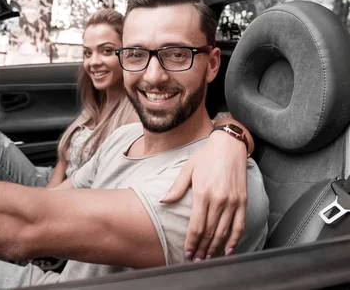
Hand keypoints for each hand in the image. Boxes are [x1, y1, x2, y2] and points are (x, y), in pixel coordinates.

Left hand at [160, 131, 247, 260]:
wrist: (229, 145)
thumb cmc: (205, 157)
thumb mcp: (187, 169)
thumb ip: (176, 188)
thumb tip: (162, 200)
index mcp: (203, 193)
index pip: (197, 226)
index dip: (192, 242)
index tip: (187, 252)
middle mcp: (219, 200)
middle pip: (210, 232)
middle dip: (202, 248)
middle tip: (196, 260)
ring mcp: (233, 201)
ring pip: (224, 232)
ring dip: (216, 248)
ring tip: (208, 258)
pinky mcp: (243, 201)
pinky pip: (240, 225)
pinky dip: (234, 239)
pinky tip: (228, 250)